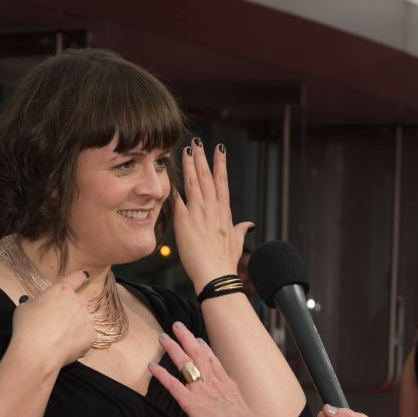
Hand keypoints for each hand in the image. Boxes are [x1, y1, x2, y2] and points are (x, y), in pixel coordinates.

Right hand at [10, 269, 97, 367]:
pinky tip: (66, 347)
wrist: (38, 353)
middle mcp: (79, 302)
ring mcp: (88, 319)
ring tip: (60, 338)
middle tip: (58, 323)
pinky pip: (86, 336)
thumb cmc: (27, 327)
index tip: (84, 277)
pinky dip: (78, 340)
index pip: (76, 278)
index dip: (80, 277)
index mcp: (63, 291)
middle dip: (71, 310)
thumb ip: (35, 302)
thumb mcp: (24, 308)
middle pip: (78, 302)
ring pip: (83, 320)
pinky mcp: (92, 336)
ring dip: (75, 325)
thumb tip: (37, 303)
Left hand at [148, 321, 254, 416]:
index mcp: (224, 380)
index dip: (203, 347)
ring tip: (163, 338)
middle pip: (197, 353)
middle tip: (177, 326)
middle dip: (186, 338)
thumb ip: (230, 391)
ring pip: (185, 363)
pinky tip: (153, 366)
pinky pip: (173, 385)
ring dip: (173, 348)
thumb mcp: (239, 400)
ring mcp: (200, 389)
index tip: (197, 339)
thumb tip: (228, 388)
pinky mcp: (190, 401)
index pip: (211, 359)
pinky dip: (162, 374)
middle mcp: (211, 380)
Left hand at [172, 140, 252, 290]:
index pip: (222, 182)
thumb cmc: (225, 263)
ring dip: (190, 164)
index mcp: (225, 212)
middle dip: (203, 157)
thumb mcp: (236, 243)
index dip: (220, 165)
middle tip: (198, 141)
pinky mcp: (184, 221)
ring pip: (193, 182)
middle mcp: (213, 209)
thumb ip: (241, 230)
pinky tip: (169, 174)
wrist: (215, 275)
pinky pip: (177, 199)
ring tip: (186, 149)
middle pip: (207, 176)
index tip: (219, 150)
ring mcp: (199, 213)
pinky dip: (173, 186)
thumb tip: (248, 224)